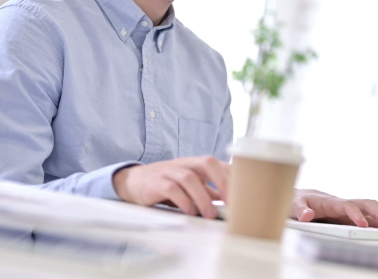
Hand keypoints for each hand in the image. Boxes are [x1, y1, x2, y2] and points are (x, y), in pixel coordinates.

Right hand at [112, 156, 228, 218]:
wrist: (134, 181)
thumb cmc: (168, 184)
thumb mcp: (191, 186)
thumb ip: (210, 193)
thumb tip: (231, 205)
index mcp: (197, 164)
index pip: (220, 165)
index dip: (233, 178)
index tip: (243, 195)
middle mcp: (185, 164)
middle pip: (208, 163)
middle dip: (222, 181)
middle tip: (230, 202)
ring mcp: (170, 171)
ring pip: (190, 178)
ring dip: (202, 197)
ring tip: (209, 215)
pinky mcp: (156, 182)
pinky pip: (172, 188)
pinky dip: (183, 201)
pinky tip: (189, 212)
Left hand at [290, 189, 377, 228]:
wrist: (297, 198)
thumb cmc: (297, 201)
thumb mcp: (293, 205)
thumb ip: (300, 210)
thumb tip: (307, 216)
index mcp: (330, 202)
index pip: (348, 206)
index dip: (356, 215)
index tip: (363, 225)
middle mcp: (342, 204)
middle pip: (365, 204)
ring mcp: (346, 210)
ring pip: (369, 209)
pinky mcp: (347, 217)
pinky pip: (366, 216)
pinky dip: (377, 221)